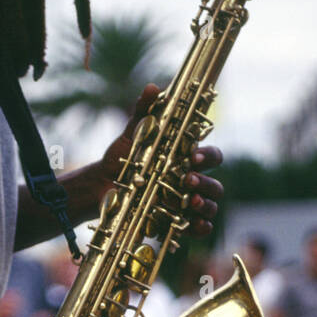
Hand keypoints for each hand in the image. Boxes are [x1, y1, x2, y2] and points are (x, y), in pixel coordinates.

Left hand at [101, 84, 223, 237]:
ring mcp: (186, 204)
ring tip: (190, 202)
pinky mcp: (176, 222)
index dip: (207, 156)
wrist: (102, 186)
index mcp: (186, 160)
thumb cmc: (121, 158)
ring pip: (211, 205)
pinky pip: (199, 227)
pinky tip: (194, 224)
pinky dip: (200, 227)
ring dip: (205, 204)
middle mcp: (191, 182)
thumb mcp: (131, 135)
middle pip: (214, 183)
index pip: (210, 157)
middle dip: (205, 182)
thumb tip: (153, 88)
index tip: (192, 157)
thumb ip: (144, 113)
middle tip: (186, 180)